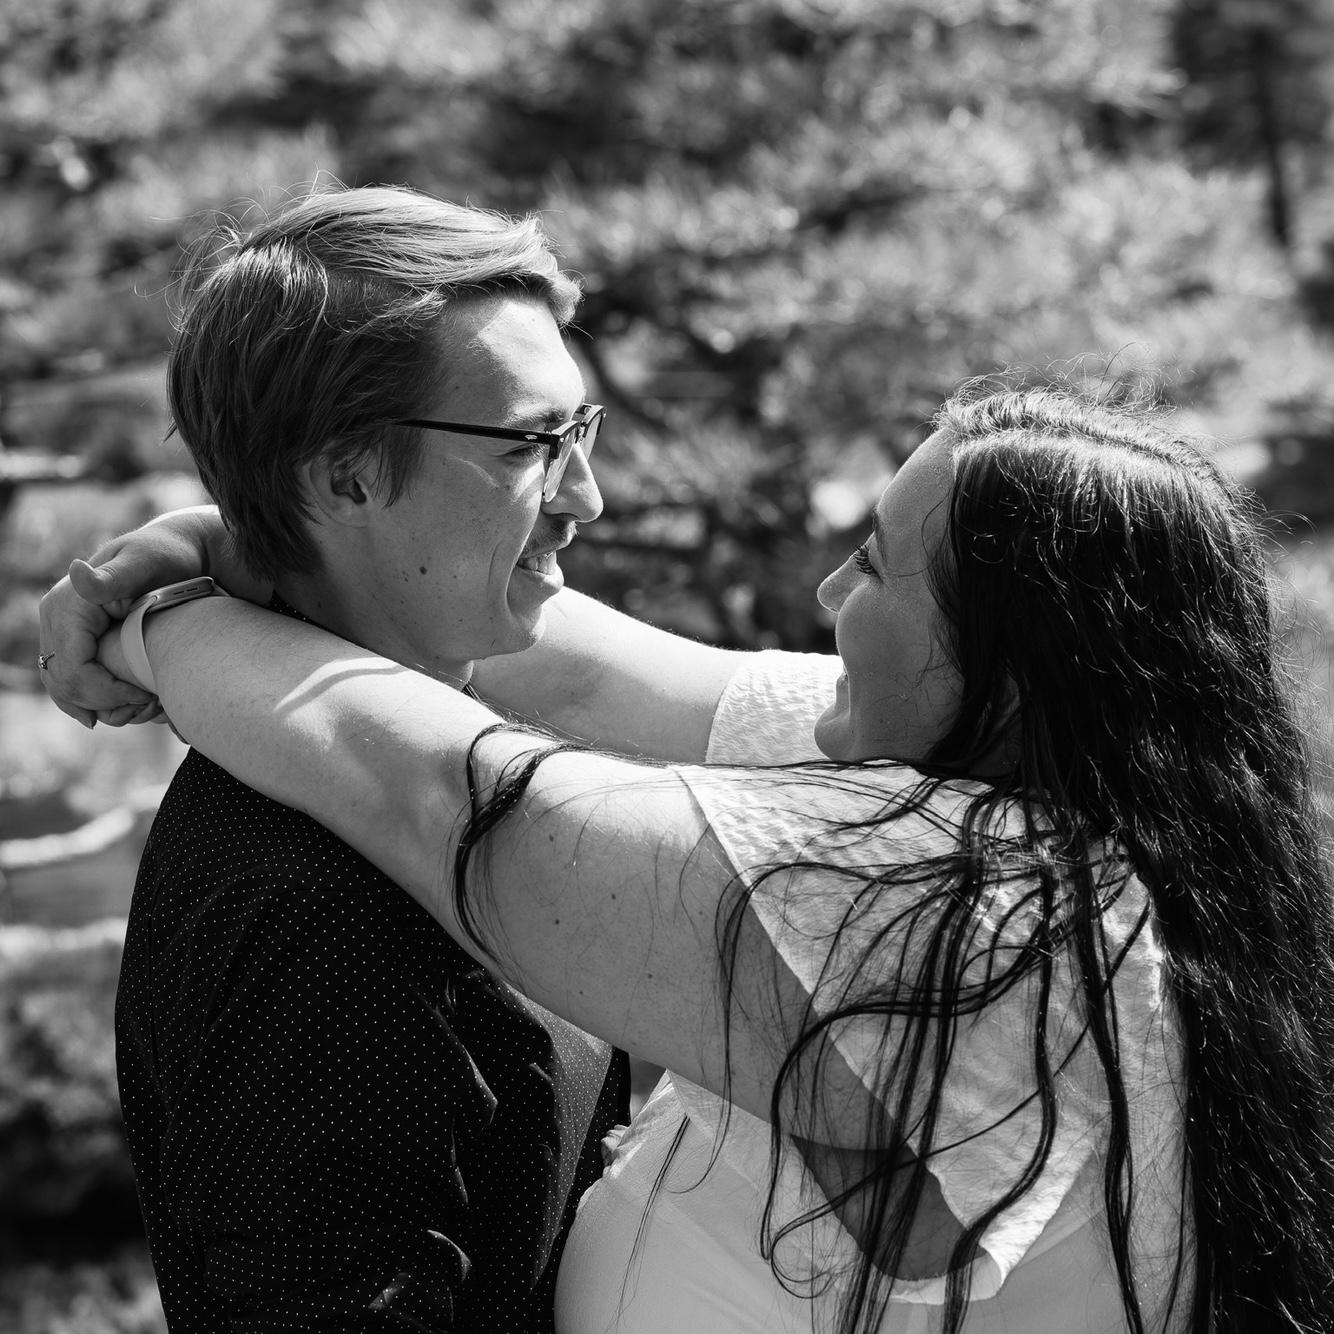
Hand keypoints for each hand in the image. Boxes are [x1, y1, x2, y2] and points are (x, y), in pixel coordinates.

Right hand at [36, 509, 218, 727]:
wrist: (172, 552)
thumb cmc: (166, 557)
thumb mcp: (146, 563)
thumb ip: (112, 577)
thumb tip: (77, 572)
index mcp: (67, 606)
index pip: (73, 670)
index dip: (107, 693)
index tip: (147, 696)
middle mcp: (55, 620)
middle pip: (64, 685)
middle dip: (105, 705)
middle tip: (148, 706)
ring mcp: (61, 633)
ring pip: (64, 689)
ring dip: (100, 708)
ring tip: (141, 707)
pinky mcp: (74, 642)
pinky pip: (72, 683)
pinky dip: (96, 701)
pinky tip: (126, 707)